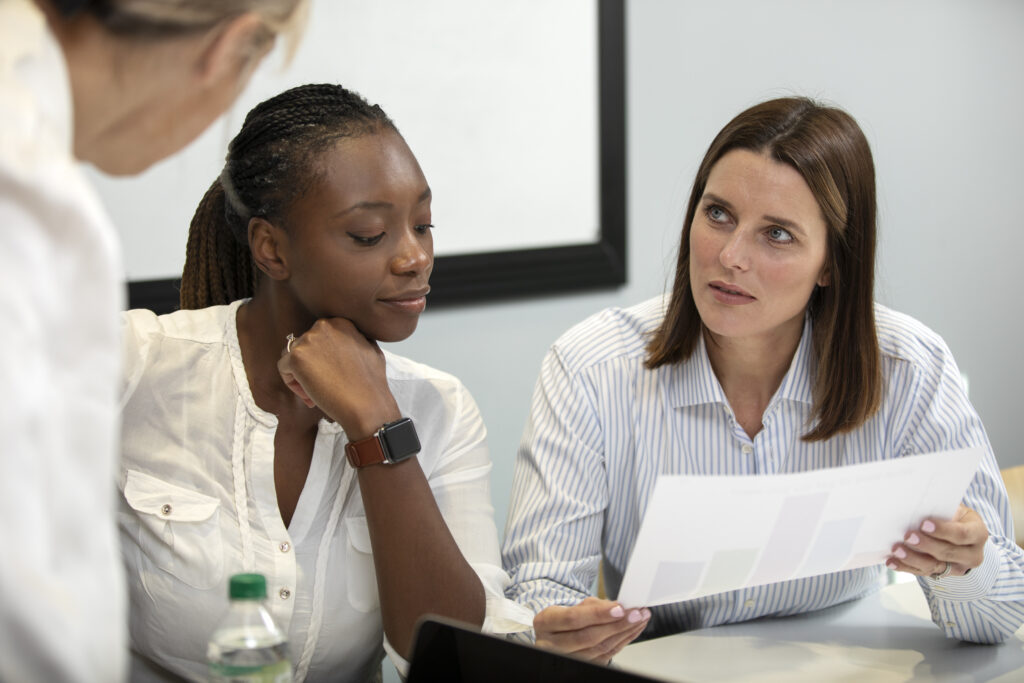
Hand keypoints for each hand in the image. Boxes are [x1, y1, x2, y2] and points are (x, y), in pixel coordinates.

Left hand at [277, 318, 399, 436]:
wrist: (367, 404)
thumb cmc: (371, 384)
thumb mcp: (370, 349)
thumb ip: (354, 340)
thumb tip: (344, 341)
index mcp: (340, 322)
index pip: (318, 337)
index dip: (322, 359)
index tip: (330, 375)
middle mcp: (324, 326)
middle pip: (304, 346)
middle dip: (310, 367)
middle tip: (322, 387)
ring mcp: (309, 340)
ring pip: (291, 356)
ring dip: (299, 375)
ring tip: (314, 394)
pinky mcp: (297, 357)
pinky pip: (283, 368)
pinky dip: (292, 384)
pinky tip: (309, 397)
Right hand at [533, 597, 650, 663]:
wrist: (555, 637)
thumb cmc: (563, 619)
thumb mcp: (569, 606)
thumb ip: (592, 606)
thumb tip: (618, 606)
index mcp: (546, 622)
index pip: (573, 618)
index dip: (598, 614)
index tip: (619, 608)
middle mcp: (553, 644)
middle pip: (588, 636)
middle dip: (617, 624)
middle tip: (635, 614)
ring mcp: (567, 658)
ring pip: (599, 648)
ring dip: (624, 633)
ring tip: (639, 619)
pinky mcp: (583, 666)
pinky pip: (606, 656)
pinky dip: (622, 642)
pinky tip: (632, 631)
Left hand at [887, 504, 987, 577]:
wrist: (963, 534)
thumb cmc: (955, 516)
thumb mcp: (956, 509)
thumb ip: (941, 508)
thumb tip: (917, 504)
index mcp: (977, 534)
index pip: (962, 534)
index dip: (943, 530)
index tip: (924, 524)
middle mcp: (972, 554)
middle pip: (948, 552)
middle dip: (926, 545)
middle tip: (908, 536)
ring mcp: (957, 568)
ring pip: (934, 566)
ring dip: (913, 558)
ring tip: (897, 550)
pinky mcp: (942, 574)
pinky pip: (922, 572)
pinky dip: (905, 567)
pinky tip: (891, 561)